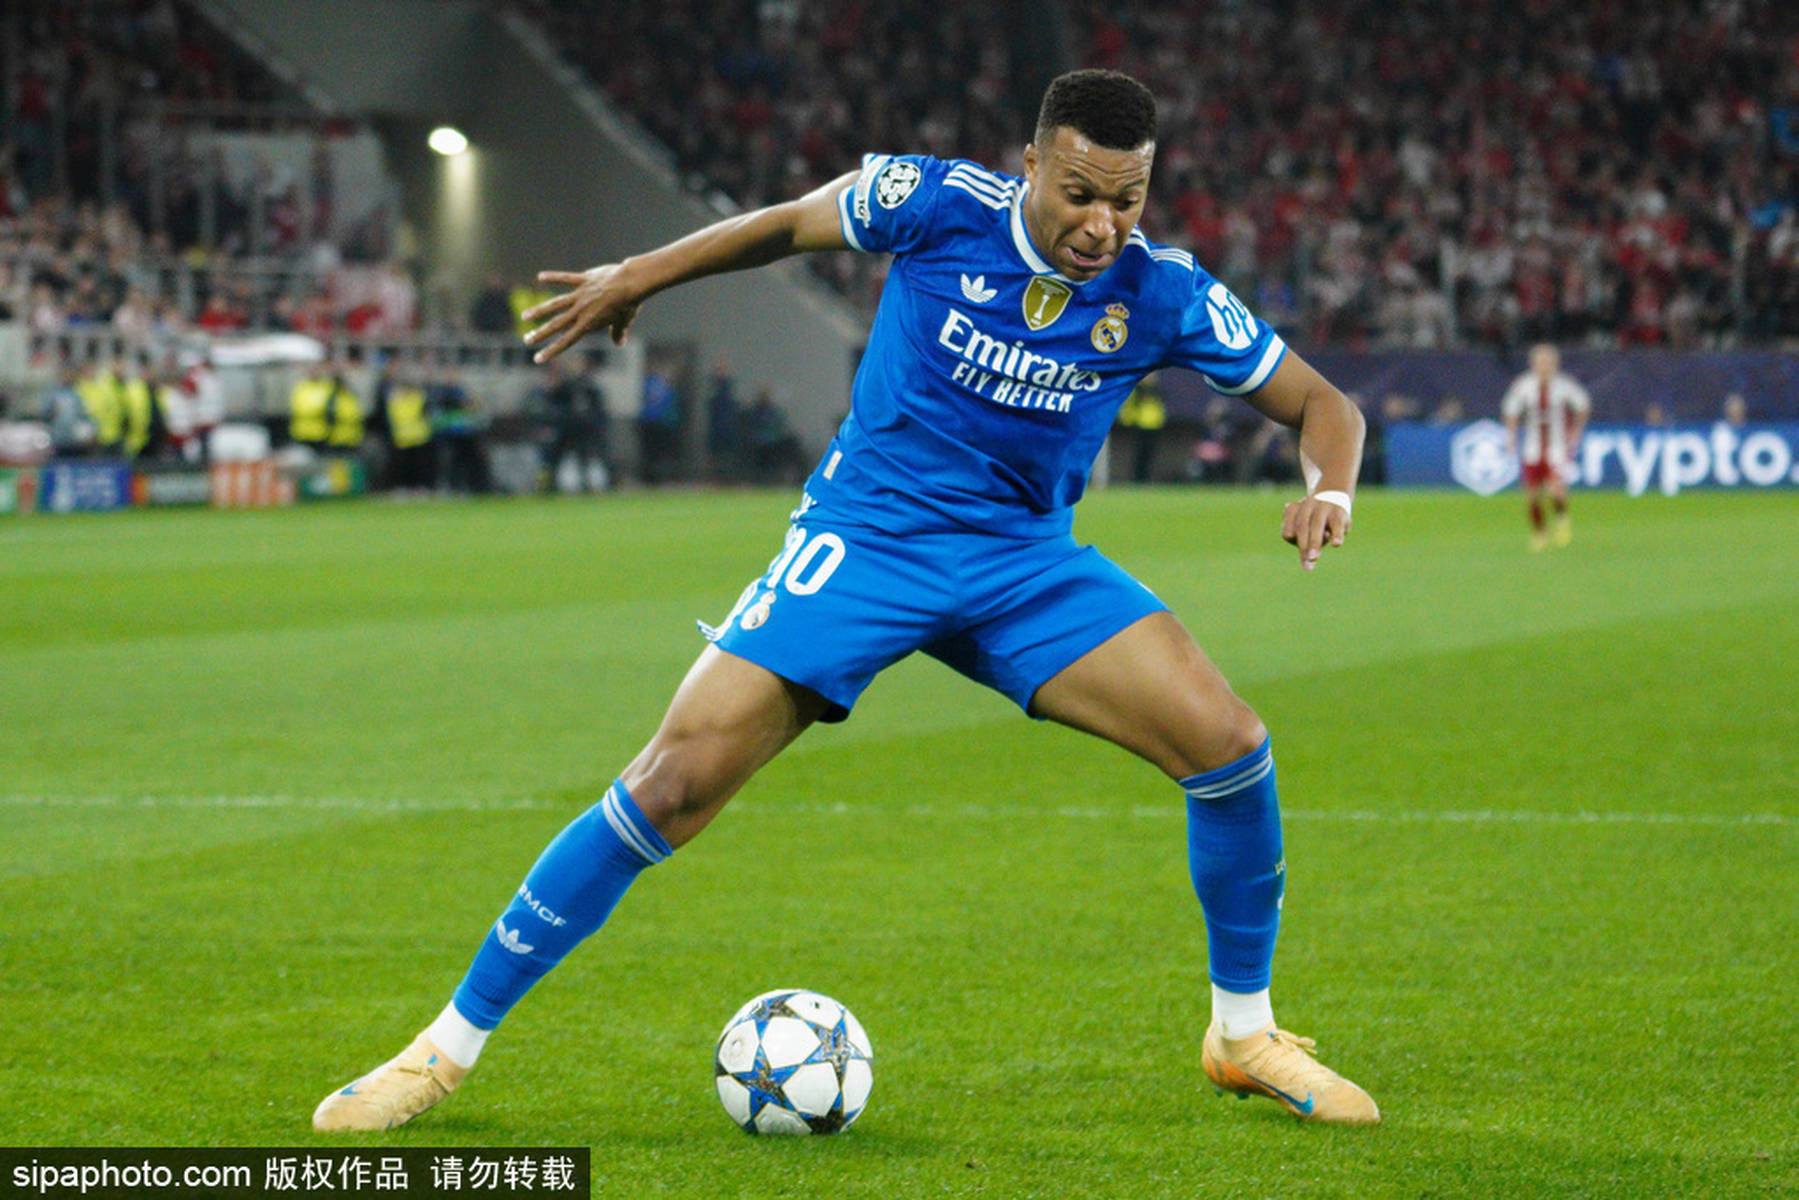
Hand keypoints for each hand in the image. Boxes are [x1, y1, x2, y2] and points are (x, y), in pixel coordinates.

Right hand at [522, 265, 640, 362]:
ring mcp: (580, 295)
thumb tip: (619, 343)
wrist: (631, 284)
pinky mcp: (583, 280)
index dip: (551, 351)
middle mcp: (581, 311)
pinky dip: (553, 277)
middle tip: (526, 340)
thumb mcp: (624, 322)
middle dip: (540, 333)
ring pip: (555, 304)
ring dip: (539, 310)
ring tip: (525, 316)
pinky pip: (566, 278)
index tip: (538, 358)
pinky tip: (540, 277)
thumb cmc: (629, 304)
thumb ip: (618, 333)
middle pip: (556, 324)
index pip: (566, 341)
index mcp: (588, 324)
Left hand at [1281, 493, 1350, 571]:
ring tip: (1313, 557)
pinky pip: (1336, 524)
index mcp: (1293, 510)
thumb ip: (1305, 550)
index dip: (1293, 542)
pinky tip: (1336, 544)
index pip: (1288, 531)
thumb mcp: (1308, 533)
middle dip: (1303, 546)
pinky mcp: (1338, 512)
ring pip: (1316, 525)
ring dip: (1314, 542)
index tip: (1303, 554)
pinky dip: (1336, 534)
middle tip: (1307, 560)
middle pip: (1301, 528)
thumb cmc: (1315, 521)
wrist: (1334, 496)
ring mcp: (1322, 507)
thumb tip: (1308, 567)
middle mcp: (1306, 506)